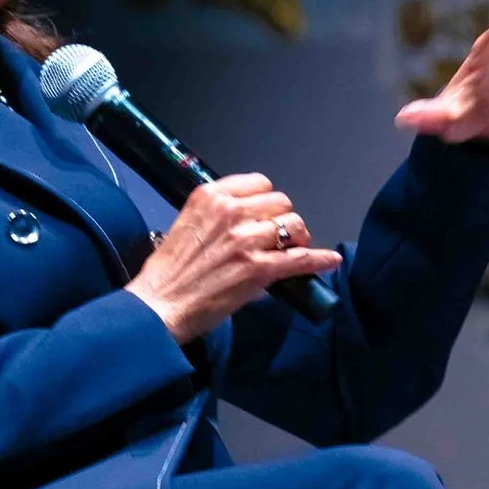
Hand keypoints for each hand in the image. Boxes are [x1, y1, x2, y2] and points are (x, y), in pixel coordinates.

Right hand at [126, 173, 342, 345]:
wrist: (159, 305)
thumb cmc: (167, 272)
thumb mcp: (185, 226)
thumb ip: (216, 217)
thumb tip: (245, 221)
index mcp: (211, 197)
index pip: (259, 183)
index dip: (267, 202)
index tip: (265, 216)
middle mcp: (231, 212)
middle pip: (280, 203)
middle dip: (282, 219)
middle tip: (278, 238)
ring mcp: (247, 240)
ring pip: (293, 226)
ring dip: (297, 239)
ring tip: (291, 251)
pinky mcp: (259, 269)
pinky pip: (300, 259)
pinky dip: (318, 260)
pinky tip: (329, 260)